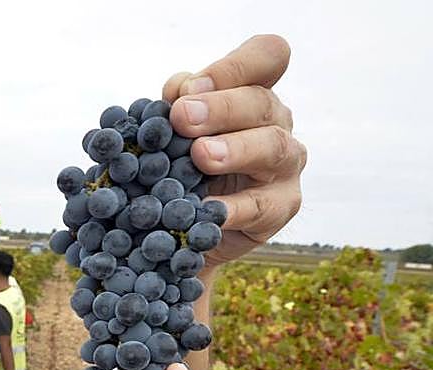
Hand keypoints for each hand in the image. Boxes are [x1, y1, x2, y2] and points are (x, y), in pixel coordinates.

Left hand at [162, 34, 306, 267]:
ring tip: (201, 155)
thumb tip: (179, 89)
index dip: (235, 65)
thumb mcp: (174, 132)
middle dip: (220, 108)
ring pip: (271, 147)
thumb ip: (177, 106)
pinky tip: (208, 209)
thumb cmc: (183, 165)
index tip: (190, 87)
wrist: (187, 223)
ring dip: (235, 149)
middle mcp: (276, 122)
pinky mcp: (282, 206)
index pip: (267, 56)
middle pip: (261, 102)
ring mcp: (285, 164)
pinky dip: (233, 208)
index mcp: (253, 91)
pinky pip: (261, 206)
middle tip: (181, 117)